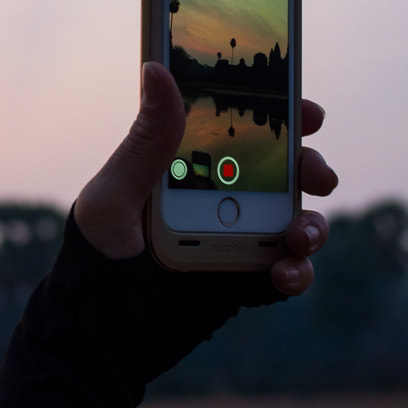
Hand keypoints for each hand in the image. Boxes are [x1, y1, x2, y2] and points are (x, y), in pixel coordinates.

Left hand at [74, 61, 337, 294]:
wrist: (97, 338)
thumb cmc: (92, 258)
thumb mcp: (113, 197)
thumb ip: (144, 142)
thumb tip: (157, 70)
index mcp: (184, 166)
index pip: (237, 128)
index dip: (277, 114)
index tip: (305, 110)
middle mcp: (215, 198)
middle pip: (280, 171)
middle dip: (309, 167)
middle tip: (315, 173)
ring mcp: (233, 240)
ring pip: (293, 220)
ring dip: (311, 222)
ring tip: (298, 235)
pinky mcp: (243, 283)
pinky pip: (286, 272)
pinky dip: (297, 272)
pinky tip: (283, 274)